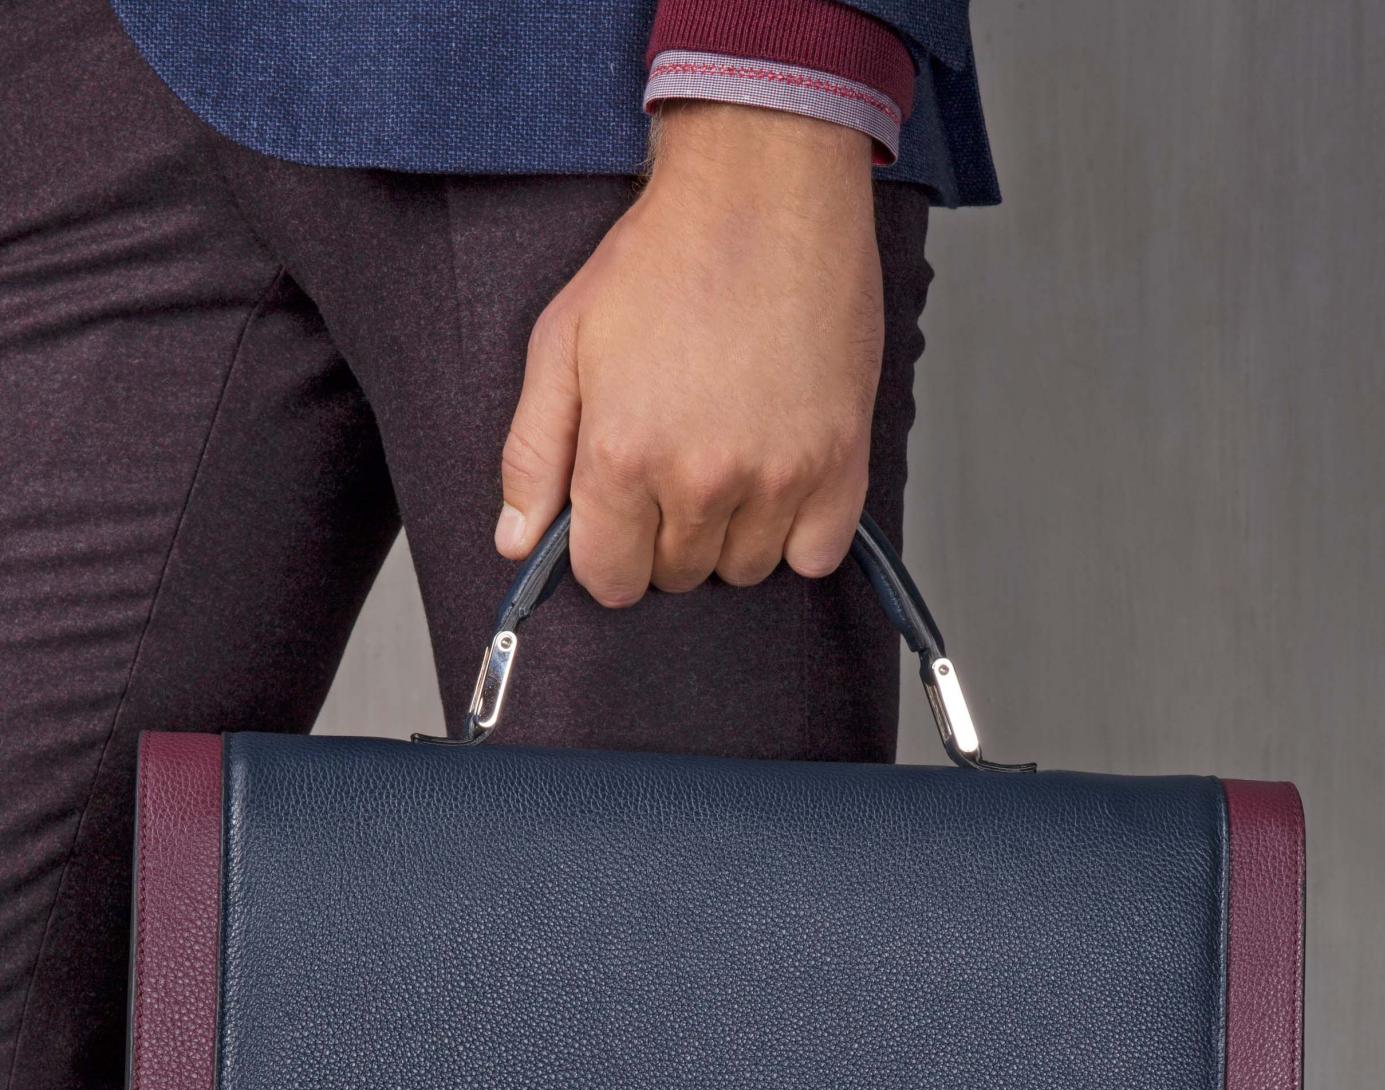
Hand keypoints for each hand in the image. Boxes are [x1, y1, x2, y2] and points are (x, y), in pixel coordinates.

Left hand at [496, 102, 882, 604]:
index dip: (610, 555)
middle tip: (677, 461)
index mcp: (624, 455)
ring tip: (730, 457)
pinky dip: (798, 533)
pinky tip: (779, 478)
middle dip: (667, 536)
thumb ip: (533, 453)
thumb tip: (519, 543)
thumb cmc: (664, 256)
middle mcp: (701, 478)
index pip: (611, 581)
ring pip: (745, 569)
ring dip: (732, 534)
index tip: (621, 520)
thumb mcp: (563, 342)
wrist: (765, 189)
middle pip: (678, 576)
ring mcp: (777, 477)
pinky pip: (815, 556)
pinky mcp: (841, 463)